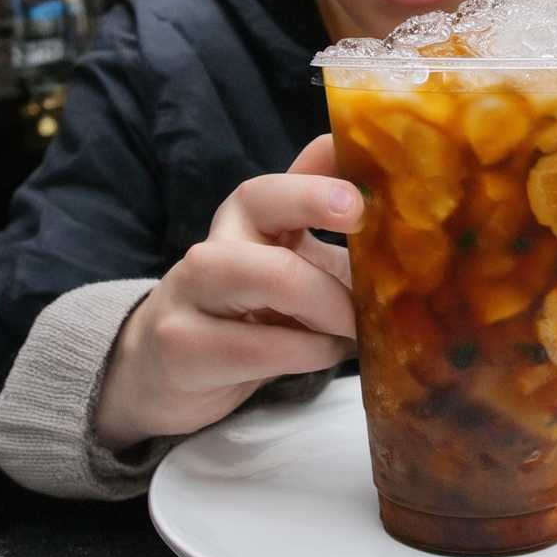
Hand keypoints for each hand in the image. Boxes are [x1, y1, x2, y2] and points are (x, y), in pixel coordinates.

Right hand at [93, 135, 363, 452]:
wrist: (163, 373)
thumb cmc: (246, 310)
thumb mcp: (291, 261)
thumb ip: (331, 224)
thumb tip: (393, 191)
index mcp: (245, 217)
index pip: (274, 182)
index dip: (318, 185)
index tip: (360, 201)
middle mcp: (213, 245)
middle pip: (262, 207)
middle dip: (322, 211)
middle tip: (373, 272)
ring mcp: (190, 295)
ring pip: (272, 275)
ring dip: (329, 304)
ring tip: (356, 326)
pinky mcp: (184, 350)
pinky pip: (261, 347)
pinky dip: (310, 352)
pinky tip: (327, 354)